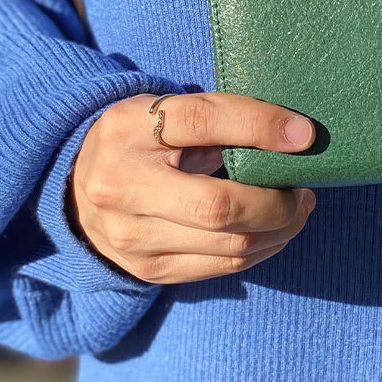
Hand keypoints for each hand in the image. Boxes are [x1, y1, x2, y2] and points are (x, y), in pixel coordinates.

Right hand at [69, 92, 317, 283]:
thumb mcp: (165, 112)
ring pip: (229, 243)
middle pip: (218, 206)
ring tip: (298, 209)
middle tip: (304, 190)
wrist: (77, 187)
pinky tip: (275, 231)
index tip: (304, 134)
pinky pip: (223, 265)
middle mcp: (122, 186)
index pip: (201, 122)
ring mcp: (132, 236)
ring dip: (280, 228)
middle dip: (278, 203)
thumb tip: (294, 134)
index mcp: (127, 129)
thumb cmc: (143, 140)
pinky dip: (262, 248)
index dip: (259, 126)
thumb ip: (218, 118)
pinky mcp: (149, 269)